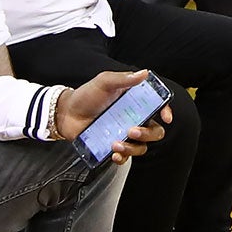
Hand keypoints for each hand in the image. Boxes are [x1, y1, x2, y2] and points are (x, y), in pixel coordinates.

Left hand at [55, 69, 170, 162]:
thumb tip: (144, 73)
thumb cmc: (86, 95)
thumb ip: (123, 79)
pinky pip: (125, 157)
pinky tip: (114, 154)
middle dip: (148, 134)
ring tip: (116, 144)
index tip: (165, 117)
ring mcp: (124, 134)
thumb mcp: (104, 82)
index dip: (166, 112)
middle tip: (132, 130)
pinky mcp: (113, 146)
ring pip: (142, 147)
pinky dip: (122, 158)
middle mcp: (133, 119)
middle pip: (155, 131)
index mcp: (135, 102)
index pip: (158, 107)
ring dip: (133, 148)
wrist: (65, 113)